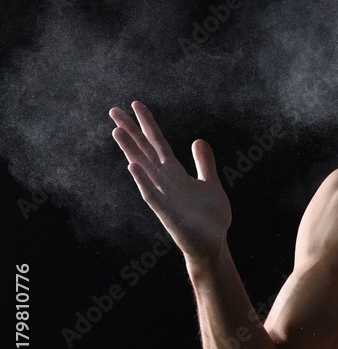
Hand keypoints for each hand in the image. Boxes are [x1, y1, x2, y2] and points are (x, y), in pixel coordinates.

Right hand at [109, 101, 231, 261]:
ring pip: (143, 169)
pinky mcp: (167, 213)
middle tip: (113, 110)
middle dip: (130, 131)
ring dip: (130, 151)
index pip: (158, 143)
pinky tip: (133, 167)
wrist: (212, 244)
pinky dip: (143, 181)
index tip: (135, 104)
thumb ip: (203, 163)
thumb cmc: (209, 217)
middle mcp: (165, 181)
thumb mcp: (210, 183)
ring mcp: (163, 196)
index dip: (148, 124)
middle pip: (144, 151)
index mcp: (175, 174)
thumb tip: (198, 140)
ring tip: (116, 131)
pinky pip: (152, 195)